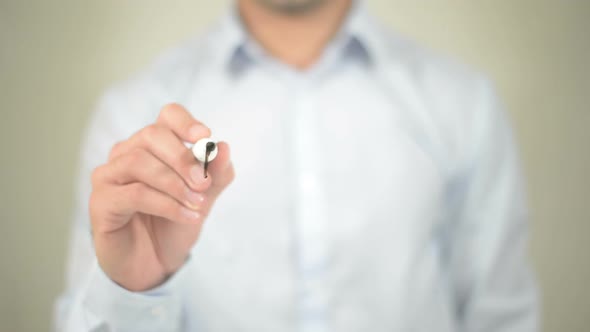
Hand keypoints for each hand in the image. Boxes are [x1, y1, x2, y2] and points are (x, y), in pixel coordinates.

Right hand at [89, 103, 233, 290]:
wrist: (154, 263)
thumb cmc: (174, 223)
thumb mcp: (204, 198)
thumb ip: (216, 175)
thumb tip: (225, 147)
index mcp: (154, 145)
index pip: (168, 116)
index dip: (186, 122)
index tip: (205, 138)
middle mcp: (127, 153)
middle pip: (151, 135)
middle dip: (182, 158)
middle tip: (203, 183)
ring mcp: (109, 175)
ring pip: (139, 162)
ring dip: (174, 184)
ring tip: (197, 204)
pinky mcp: (101, 201)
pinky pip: (134, 193)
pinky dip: (166, 204)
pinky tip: (187, 216)